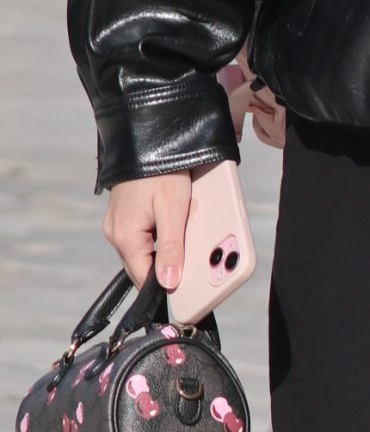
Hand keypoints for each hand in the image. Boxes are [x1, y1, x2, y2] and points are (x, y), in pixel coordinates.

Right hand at [104, 172, 192, 293]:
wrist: (147, 139)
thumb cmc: (161, 171)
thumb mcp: (174, 210)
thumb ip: (171, 248)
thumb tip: (169, 283)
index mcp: (125, 237)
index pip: (143, 278)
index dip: (164, 287)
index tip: (185, 293)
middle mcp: (115, 233)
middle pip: (143, 267)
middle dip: (166, 269)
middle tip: (192, 268)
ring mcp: (117, 223)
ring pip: (142, 252)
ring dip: (163, 253)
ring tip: (184, 243)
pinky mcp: (123, 214)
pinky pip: (141, 237)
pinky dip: (157, 238)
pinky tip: (173, 229)